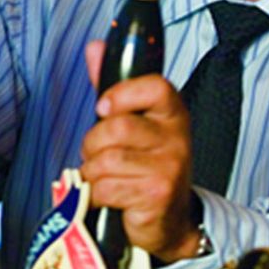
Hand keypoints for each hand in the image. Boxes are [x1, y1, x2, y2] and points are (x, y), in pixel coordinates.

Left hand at [80, 40, 200, 263]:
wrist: (171, 221)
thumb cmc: (146, 167)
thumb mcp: (136, 124)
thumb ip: (114, 88)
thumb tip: (95, 47)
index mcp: (172, 114)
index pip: (155, 87)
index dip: (122, 95)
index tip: (105, 108)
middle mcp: (176, 138)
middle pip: (116, 128)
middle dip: (92, 144)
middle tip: (99, 155)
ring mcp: (168, 168)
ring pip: (105, 160)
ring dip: (92, 172)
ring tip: (104, 177)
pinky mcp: (155, 196)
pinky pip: (106, 188)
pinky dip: (96, 195)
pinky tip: (108, 198)